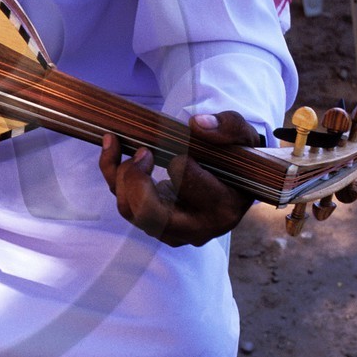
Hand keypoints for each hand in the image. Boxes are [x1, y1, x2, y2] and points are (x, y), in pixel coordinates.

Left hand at [99, 111, 259, 246]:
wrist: (234, 181)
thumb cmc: (237, 159)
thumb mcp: (244, 136)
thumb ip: (228, 127)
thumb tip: (197, 125)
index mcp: (222, 208)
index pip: (186, 181)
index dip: (177, 158)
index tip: (180, 143)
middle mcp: (196, 229)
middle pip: (149, 213)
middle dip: (135, 177)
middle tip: (144, 151)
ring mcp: (172, 232)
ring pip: (130, 210)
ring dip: (121, 174)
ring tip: (128, 144)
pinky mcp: (153, 226)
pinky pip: (123, 204)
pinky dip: (112, 173)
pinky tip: (113, 144)